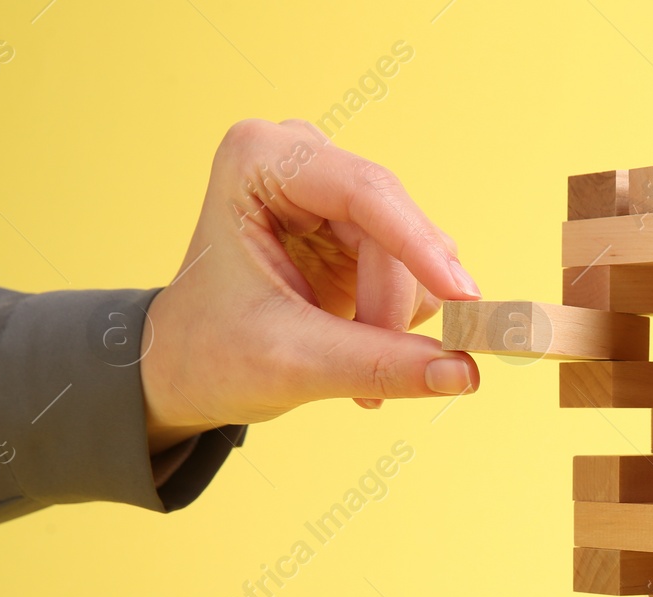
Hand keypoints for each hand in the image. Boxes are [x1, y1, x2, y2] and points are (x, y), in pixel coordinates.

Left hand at [142, 119, 480, 451]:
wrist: (187, 367)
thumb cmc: (212, 352)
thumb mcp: (292, 363)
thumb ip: (379, 364)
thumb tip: (465, 374)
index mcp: (259, 159)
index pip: (365, 191)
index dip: (419, 248)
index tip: (463, 300)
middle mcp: (301, 159)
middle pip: (395, 228)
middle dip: (394, 306)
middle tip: (384, 381)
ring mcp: (333, 192)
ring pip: (417, 251)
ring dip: (399, 317)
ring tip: (357, 370)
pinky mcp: (358, 228)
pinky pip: (416, 270)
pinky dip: (400, 318)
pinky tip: (362, 346)